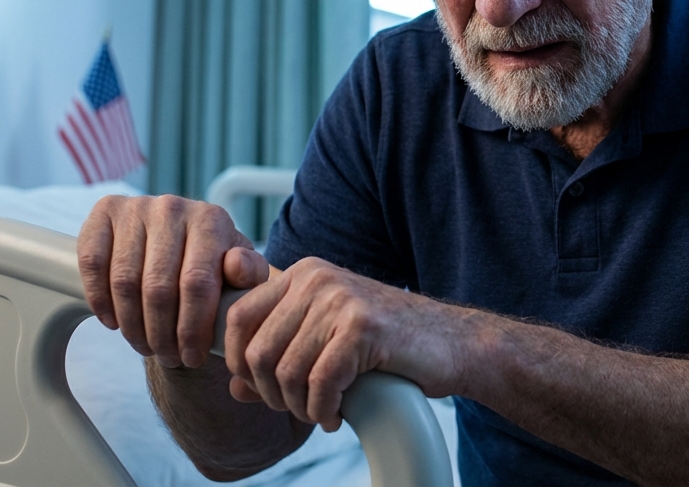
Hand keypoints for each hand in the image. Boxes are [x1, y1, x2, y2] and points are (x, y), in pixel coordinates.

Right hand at [77, 195, 268, 368]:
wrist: (180, 242)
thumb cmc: (215, 265)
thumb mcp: (241, 272)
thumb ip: (250, 274)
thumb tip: (235, 265)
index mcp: (211, 219)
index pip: (197, 283)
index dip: (192, 327)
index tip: (192, 356)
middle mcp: (173, 207)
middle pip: (158, 287)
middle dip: (162, 334)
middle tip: (167, 358)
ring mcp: (136, 207)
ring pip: (124, 281)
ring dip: (132, 325)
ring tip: (145, 346)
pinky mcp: (104, 211)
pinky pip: (93, 263)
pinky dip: (100, 299)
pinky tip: (114, 322)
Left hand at [222, 257, 474, 430]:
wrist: (454, 344)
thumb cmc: (390, 345)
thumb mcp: (327, 342)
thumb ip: (280, 356)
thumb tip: (234, 387)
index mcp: (304, 273)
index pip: (238, 318)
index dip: (238, 363)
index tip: (261, 390)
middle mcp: (318, 278)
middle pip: (257, 351)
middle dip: (271, 394)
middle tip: (298, 408)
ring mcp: (341, 299)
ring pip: (287, 372)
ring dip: (300, 407)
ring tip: (321, 413)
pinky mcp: (363, 326)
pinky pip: (320, 383)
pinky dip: (323, 409)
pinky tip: (337, 414)